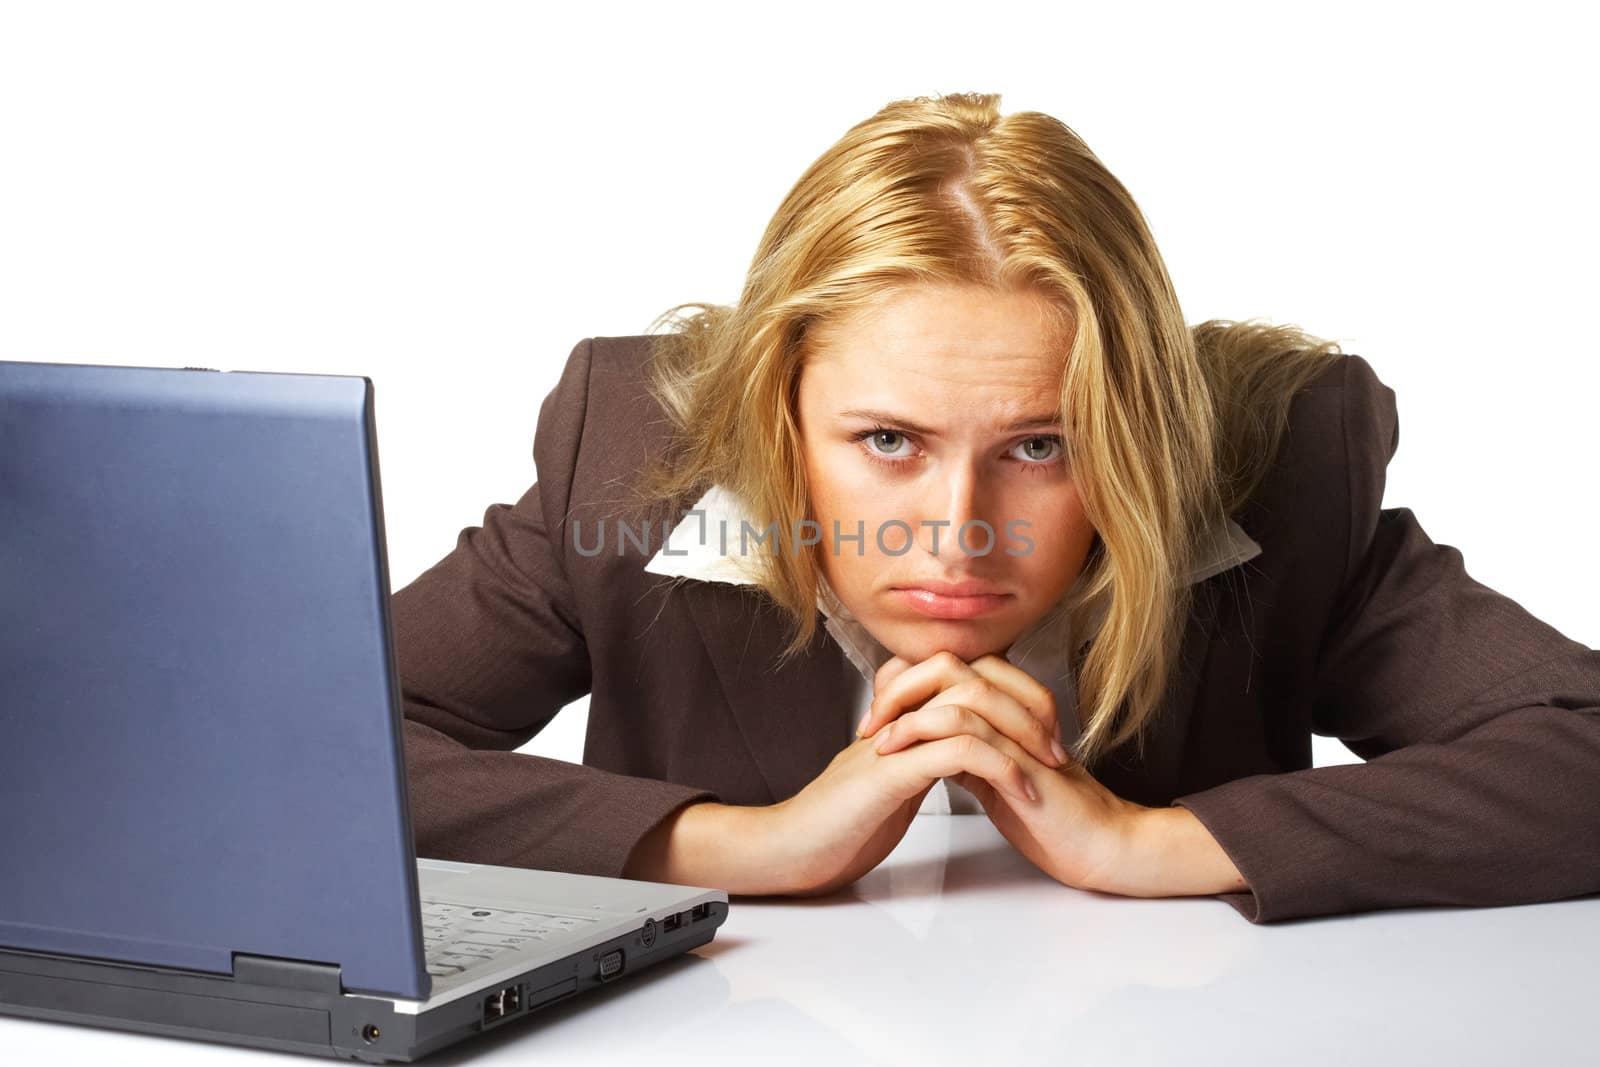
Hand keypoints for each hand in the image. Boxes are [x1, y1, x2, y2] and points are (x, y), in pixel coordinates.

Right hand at [769, 699, 1046, 896]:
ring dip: (1020, 733)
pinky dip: (999, 765)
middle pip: (974, 677)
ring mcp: (895, 740)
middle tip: (1057, 745)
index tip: (1042, 735)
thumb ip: (919, 763)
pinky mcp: (891, 772)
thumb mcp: (892, 786)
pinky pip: (956, 749)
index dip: (1012, 697)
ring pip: (969, 704)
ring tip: (1048, 766)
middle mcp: (899, 718)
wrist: (791, 849)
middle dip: (1027, 707)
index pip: (965, 678)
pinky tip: (1021, 790)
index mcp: (903, 717)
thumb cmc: (837, 825)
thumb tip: (956, 762)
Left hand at [860, 650, 1149, 892]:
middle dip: (901, 684)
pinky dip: (931, 736)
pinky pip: (973, 733)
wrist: (1099, 848)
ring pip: (961, 690)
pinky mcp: (1024, 763)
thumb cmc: (1051, 819)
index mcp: (1003, 711)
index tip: (874, 715)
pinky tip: (903, 753)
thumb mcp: (993, 781)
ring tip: (878, 737)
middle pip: (951, 665)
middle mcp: (1011, 713)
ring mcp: (1020, 733)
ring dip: (910, 710)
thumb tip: (925, 744)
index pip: (947, 672)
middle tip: (870, 717)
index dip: (905, 682)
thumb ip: (965, 755)